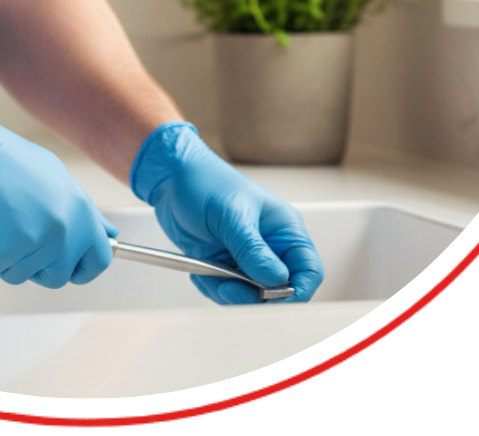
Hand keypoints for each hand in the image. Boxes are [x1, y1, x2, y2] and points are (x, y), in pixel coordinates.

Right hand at [0, 95, 115, 287]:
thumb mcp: (53, 177)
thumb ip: (78, 211)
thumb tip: (103, 234)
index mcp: (77, 208)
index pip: (99, 257)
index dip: (84, 267)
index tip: (73, 267)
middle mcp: (60, 228)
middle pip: (57, 275)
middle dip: (36, 264)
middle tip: (16, 234)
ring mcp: (30, 244)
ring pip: (19, 276)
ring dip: (3, 257)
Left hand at [131, 122, 323, 303]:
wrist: (171, 178)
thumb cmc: (205, 182)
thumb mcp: (230, 216)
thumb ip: (253, 250)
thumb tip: (277, 280)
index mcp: (284, 229)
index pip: (308, 270)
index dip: (296, 291)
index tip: (271, 299)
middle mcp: (271, 247)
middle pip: (280, 291)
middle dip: (254, 296)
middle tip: (228, 286)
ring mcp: (247, 258)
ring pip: (251, 297)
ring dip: (228, 293)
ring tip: (209, 272)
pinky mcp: (226, 265)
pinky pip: (227, 292)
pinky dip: (212, 287)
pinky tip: (199, 269)